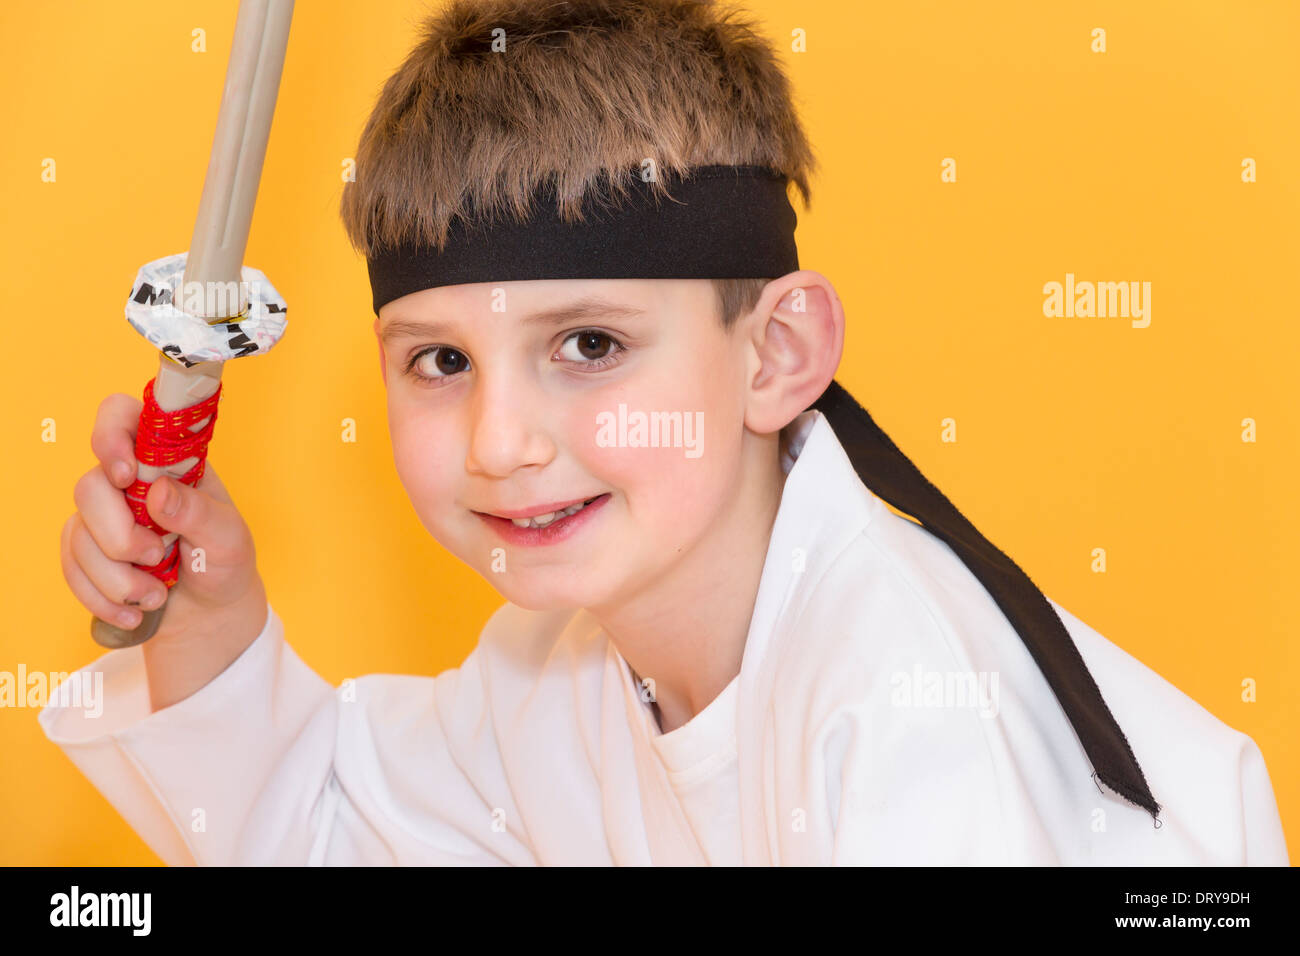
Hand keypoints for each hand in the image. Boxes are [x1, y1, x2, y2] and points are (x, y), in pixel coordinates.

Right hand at [61, 392, 263, 640]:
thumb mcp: (228, 538)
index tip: (125, 473)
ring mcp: (102, 516)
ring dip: (117, 577)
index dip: (111, 434)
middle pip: (89, 487)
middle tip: (155, 556)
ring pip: (78, 534)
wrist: (210, 612)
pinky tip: (134, 611)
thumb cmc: (224, 563)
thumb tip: (159, 491)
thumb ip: (199, 512)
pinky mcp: (85, 551)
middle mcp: (128, 482)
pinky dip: (102, 596)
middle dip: (119, 535)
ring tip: (157, 593)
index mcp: (166, 461)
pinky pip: (71, 568)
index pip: (121, 417)